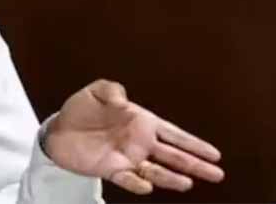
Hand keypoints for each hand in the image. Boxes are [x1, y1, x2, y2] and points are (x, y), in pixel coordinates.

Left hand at [44, 79, 224, 193]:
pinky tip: (147, 185)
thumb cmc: (80, 110)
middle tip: (217, 174)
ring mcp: (128, 158)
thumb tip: (123, 100)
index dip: (193, 144)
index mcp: (141, 122)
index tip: (215, 154)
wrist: (58, 130)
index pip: (173, 134)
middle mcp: (139, 142)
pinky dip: (138, 184)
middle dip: (195, 165)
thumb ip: (111, 90)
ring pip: (156, 171)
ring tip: (187, 183)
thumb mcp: (95, 92)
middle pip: (173, 156)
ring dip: (171, 178)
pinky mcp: (112, 170)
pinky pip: (128, 180)